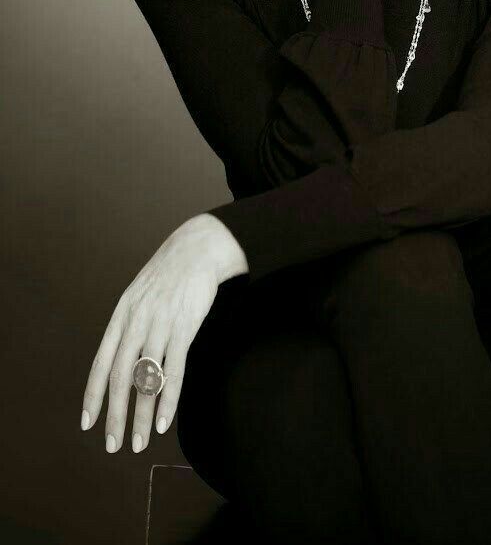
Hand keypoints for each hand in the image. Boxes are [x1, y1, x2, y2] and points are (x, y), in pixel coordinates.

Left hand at [80, 216, 231, 453]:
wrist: (198, 249)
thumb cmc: (169, 274)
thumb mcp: (139, 295)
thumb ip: (129, 326)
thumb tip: (119, 360)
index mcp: (122, 315)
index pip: (102, 362)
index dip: (93, 395)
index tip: (88, 423)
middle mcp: (137, 322)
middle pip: (121, 377)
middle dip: (115, 415)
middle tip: (113, 444)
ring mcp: (161, 325)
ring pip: (146, 380)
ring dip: (142, 415)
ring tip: (139, 441)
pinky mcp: (185, 327)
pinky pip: (174, 371)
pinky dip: (168, 399)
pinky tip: (165, 420)